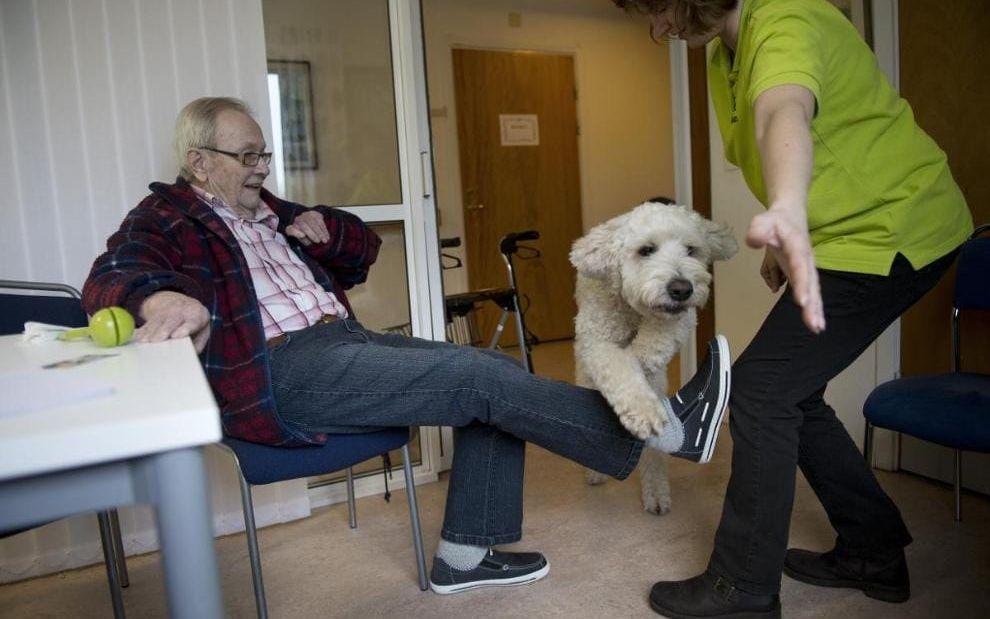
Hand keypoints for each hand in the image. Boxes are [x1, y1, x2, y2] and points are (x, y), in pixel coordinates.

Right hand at [136, 291, 210, 351]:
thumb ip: (197, 344)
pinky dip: (142, 331)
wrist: (185, 305)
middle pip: (171, 321)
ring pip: (157, 321)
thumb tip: (188, 354)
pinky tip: (137, 338)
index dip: (185, 328)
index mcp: (196, 316)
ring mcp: (167, 311)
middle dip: (163, 330)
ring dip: (150, 332)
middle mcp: (181, 311)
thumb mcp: (203, 332)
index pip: (192, 322)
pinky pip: (147, 323)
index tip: (177, 335)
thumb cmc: (195, 324)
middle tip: (157, 341)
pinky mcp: (155, 315)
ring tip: (144, 342)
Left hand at [285, 210, 329, 245]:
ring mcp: (305, 215)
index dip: (296, 232)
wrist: (311, 226)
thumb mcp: (303, 241)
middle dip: (312, 234)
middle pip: (304, 225)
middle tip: (318, 241)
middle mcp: (297, 220)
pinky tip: (326, 235)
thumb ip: (302, 240)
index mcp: (291, 228)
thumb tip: (303, 235)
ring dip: (320, 232)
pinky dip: (324, 229)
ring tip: (325, 240)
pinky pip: (320, 221)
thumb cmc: (306, 237)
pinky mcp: (314, 213)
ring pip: (313, 223)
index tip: (302, 236)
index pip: (290, 229)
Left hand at [747, 208, 825, 332]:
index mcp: (797, 246)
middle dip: (812, 304)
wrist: (789, 216)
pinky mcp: (803, 276)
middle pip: (811, 283)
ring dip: (815, 310)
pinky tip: (814, 324)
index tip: (802, 302)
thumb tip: (754, 242)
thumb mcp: (762, 221)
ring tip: (817, 328)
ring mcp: (806, 269)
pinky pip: (809, 293)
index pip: (799, 266)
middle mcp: (806, 260)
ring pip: (813, 291)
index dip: (801, 284)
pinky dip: (813, 308)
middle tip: (814, 324)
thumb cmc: (774, 221)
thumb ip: (758, 230)